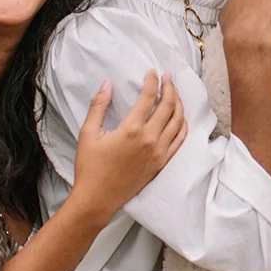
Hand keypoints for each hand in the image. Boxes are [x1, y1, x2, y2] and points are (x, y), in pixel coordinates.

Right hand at [69, 71, 186, 220]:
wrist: (98, 198)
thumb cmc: (90, 167)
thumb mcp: (88, 134)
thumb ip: (98, 106)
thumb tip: (107, 84)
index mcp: (132, 130)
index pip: (149, 98)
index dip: (153, 82)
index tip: (153, 72)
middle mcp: (150, 139)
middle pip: (168, 106)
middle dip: (170, 88)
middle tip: (168, 78)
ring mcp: (159, 152)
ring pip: (178, 121)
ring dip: (179, 104)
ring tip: (174, 93)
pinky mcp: (162, 163)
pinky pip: (180, 140)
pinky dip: (182, 125)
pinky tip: (180, 117)